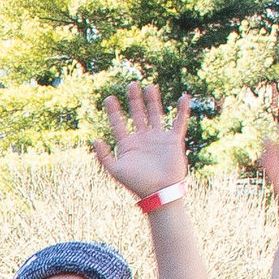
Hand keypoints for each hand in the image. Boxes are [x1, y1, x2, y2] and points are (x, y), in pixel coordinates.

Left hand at [91, 83, 191, 203]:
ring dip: (153, 101)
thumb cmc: (137, 184)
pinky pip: (178, 122)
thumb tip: (95, 140)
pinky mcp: (173, 141)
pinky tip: (184, 98)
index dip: (114, 111)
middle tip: (131, 85)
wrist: (160, 193)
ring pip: (155, 114)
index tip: (108, 98)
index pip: (119, 124)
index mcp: (128, 145)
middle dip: (134, 100)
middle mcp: (143, 139)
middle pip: (137, 114)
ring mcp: (158, 138)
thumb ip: (104, 157)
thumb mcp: (116, 171)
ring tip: (149, 86)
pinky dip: (182, 111)